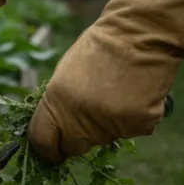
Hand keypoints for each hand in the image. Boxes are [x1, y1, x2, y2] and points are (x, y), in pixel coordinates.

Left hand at [28, 0, 183, 162]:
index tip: (53, 151)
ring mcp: (110, 123)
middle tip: (91, 116)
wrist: (141, 33)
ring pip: (105, 139)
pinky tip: (137, 94)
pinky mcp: (138, 124)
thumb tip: (55, 131)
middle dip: (79, 140)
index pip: (42, 142)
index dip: (47, 150)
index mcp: (56, 102)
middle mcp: (80, 117)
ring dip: (109, 125)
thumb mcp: (65, 74)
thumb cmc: (101, 49)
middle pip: (74, 147)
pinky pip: (132, 131)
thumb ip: (58, 104)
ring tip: (118, 92)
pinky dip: (135, 119)